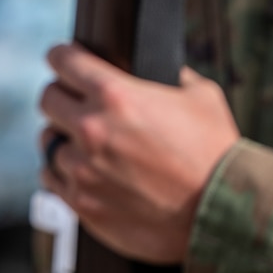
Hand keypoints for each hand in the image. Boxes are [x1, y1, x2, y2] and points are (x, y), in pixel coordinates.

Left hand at [37, 43, 238, 264]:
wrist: (224, 216)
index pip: (63, 61)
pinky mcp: (82, 203)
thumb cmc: (217, 155)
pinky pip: (51, 178)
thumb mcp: (202, 98)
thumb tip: (162, 72)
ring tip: (82, 143)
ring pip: (49, 141)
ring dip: (63, 138)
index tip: (63, 60)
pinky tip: (81, 172)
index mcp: (116, 95)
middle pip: (48, 99)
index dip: (62, 57)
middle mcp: (91, 129)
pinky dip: (62, 173)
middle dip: (60, 96)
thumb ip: (172, 77)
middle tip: (74, 102)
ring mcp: (83, 169)